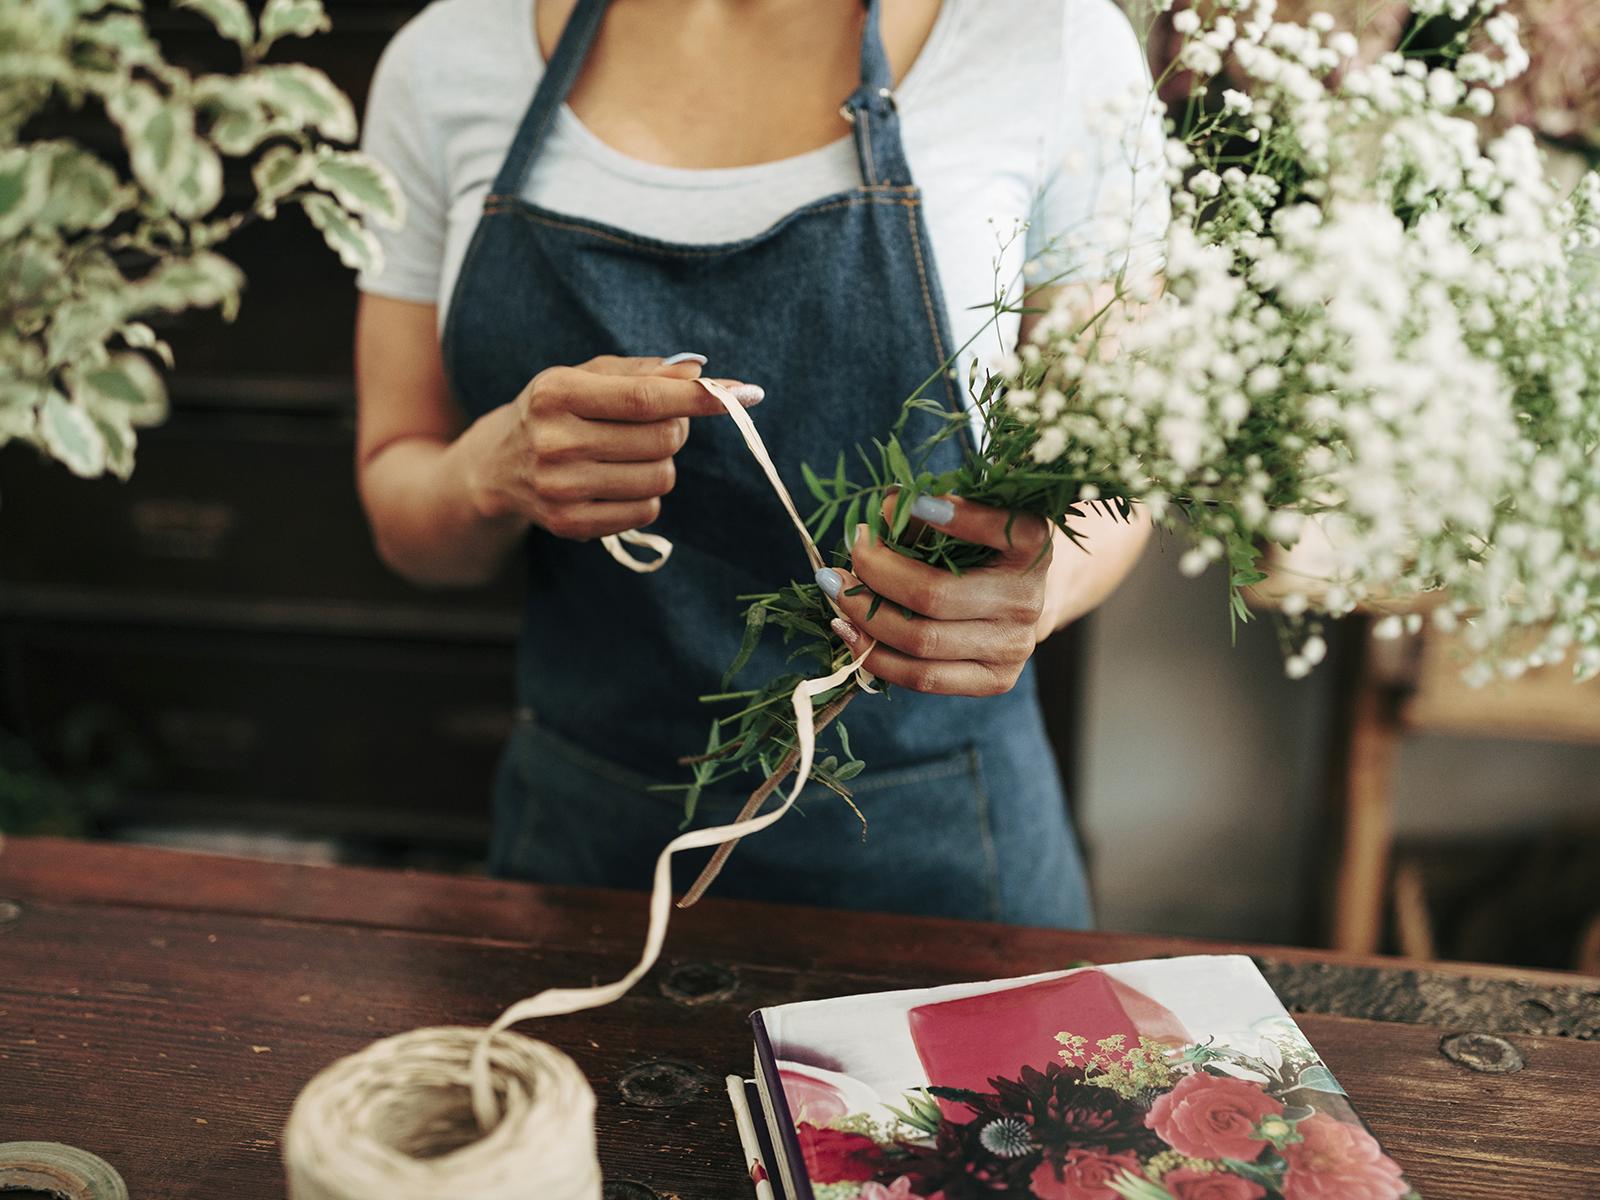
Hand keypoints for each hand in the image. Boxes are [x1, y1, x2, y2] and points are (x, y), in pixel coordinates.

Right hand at [471, 353, 762, 540]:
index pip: (646, 398)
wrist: (497, 467)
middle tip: (660, 424)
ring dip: (662, 463)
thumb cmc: (555, 411)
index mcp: (557, 392)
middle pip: (662, 440)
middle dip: (677, 428)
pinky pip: (646, 511)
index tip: (744, 394)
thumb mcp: (586, 376)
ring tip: (632, 453)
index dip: (700, 398)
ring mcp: (561, 488)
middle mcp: (555, 441)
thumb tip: (701, 373)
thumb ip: (644, 372)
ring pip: (661, 478)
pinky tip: (619, 480)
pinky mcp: (570, 524)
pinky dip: (647, 495)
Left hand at [816, 494, 1052, 696]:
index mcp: (1031, 546)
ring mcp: (1013, 646)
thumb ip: (921, 512)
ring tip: (836, 589)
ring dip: (864, 615)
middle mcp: (1027, 599)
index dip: (961, 517)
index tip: (917, 504)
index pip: (1001, 529)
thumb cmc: (978, 549)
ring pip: (921, 641)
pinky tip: (847, 630)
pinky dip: (874, 655)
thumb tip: (877, 519)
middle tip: (852, 551)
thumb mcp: (960, 518)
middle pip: (935, 594)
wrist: (1017, 602)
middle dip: (877, 572)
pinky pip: (922, 678)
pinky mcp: (994, 680)